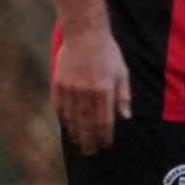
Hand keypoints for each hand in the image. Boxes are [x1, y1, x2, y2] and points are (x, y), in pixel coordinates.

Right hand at [53, 20, 130, 153]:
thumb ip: (123, 95)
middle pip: (86, 124)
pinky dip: (63, 118)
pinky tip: (67, 125)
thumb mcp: (122, 71)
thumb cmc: (107, 52)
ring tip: (78, 142)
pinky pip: (59, 106)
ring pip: (71, 117)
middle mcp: (85, 91)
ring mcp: (69, 87)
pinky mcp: (58, 82)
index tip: (106, 144)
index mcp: (103, 89)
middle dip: (88, 140)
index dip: (104, 136)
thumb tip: (125, 117)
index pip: (104, 121)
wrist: (84, 32)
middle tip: (90, 152)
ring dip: (75, 132)